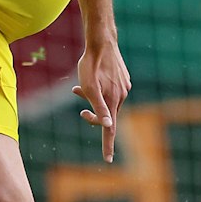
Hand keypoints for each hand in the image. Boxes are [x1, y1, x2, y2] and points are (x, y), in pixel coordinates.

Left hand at [73, 41, 131, 163]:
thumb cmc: (91, 65)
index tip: (108, 160)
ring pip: (106, 100)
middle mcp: (122, 95)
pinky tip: (93, 76)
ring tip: (78, 86)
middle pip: (105, 112)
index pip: (110, 129)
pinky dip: (100, 88)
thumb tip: (108, 125)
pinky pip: (110, 90)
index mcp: (113, 101)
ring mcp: (124, 86)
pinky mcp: (123, 78)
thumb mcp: (90, 88)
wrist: (101, 41)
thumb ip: (99, 108)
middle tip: (75, 92)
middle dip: (90, 109)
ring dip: (93, 97)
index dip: (108, 145)